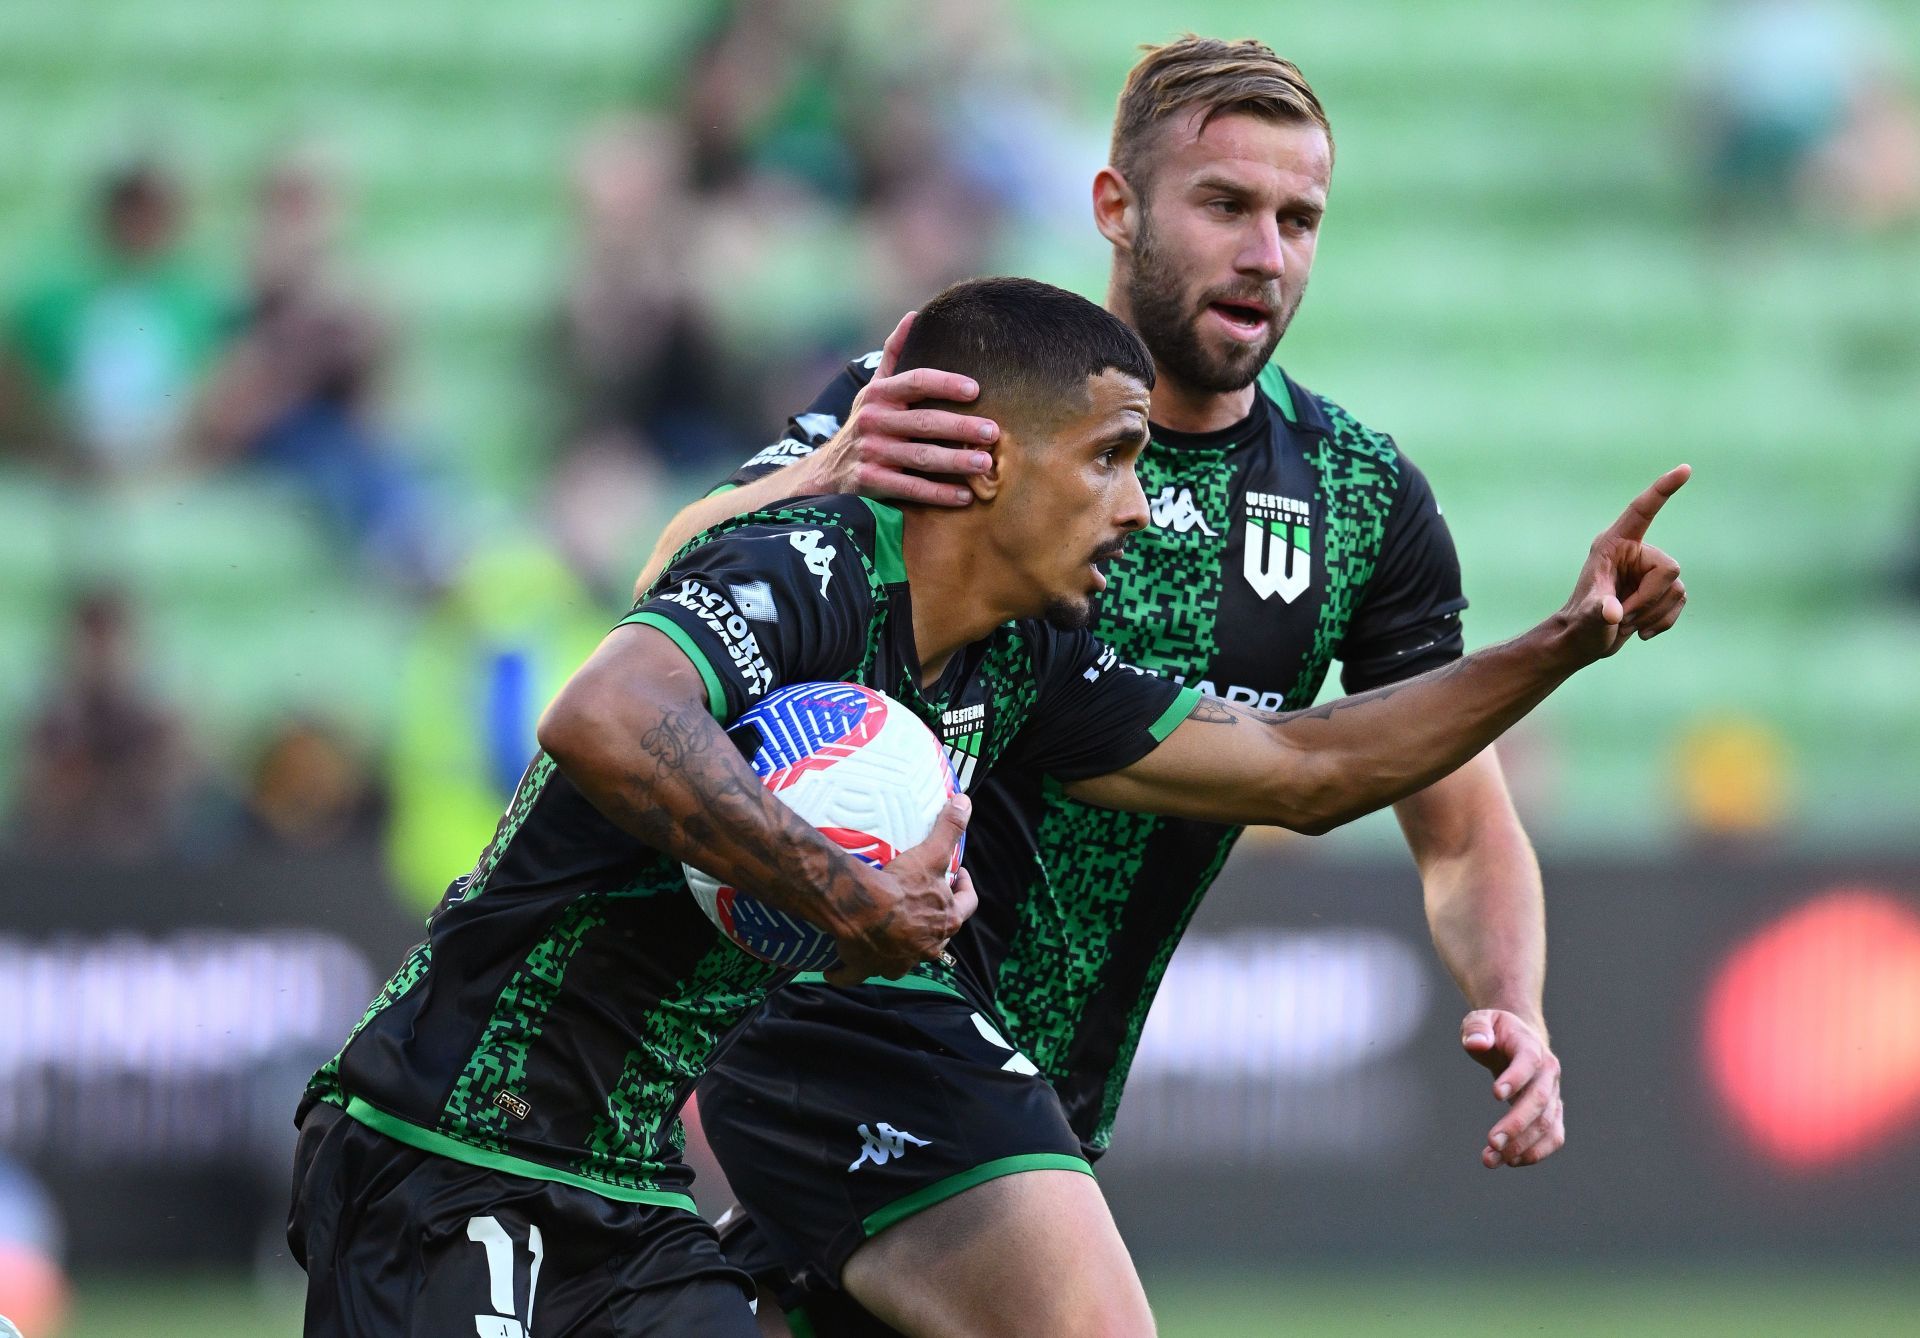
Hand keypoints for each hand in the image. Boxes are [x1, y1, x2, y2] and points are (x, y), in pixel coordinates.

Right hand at [793, 311, 997, 505]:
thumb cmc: (866, 424)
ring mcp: (871, 452)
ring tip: (986, 464)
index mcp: (880, 393)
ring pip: (921, 457)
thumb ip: (895, 354)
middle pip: (925, 422)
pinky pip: (910, 488)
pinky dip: (938, 494)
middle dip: (961, 427)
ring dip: (955, 461)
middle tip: (993, 432)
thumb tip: (914, 316)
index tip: (976, 389)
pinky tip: (965, 496)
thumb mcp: (874, 389)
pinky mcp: (870, 482)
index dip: (946, 383)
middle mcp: (874, 420)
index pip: (916, 381)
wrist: (827, 471)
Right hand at [825, 796, 977, 984]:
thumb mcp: (930, 854)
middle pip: (938, 935)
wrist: (863, 911)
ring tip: (887, 932)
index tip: (958, 877)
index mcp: (945, 921)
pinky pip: (855, 974)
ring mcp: (898, 963)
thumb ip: (949, 828)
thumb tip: (965, 802)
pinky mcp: (868, 968)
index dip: (965, 890)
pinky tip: (837, 968)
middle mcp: (926, 947)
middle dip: (934, 921)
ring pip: (903, 958)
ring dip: (899, 949)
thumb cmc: (900, 885)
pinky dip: (846, 972)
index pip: (966, 906)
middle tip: (924, 901)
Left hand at [1460, 1008, 1563, 1168]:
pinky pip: (1553, 1136)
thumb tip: (1477, 1042)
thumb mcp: (1481, 1021)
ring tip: (1491, 1158)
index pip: (1529, 1062)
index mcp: (1531, 1046)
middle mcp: (1548, 1073)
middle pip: (1540, 1100)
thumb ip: (1476, 1028)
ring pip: (1547, 1123)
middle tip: (1492, 1142)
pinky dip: (1536, 1152)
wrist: (1518, 1040)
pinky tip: (1510, 1162)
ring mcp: (1553, 1094)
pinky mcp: (1552, 1113)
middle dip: (1517, 1123)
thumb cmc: (1495, 1031)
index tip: (1495, 1094)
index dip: (1515, 1078)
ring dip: (1523, 1144)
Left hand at [1554, 464, 1689, 663]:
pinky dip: (1664, 621)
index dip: (1663, 490)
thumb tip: (1612, 613)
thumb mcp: (1586, 618)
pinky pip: (1681, 602)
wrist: (1585, 642)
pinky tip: (1641, 632)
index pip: (1642, 511)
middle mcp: (1635, 552)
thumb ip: (1598, 611)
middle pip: (1669, 569)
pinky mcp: (1662, 589)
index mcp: (1613, 544)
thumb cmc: (1580, 625)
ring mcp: (1650, 570)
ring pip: (1677, 589)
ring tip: (1626, 622)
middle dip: (1649, 599)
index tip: (1685, 469)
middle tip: (1623, 616)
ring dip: (1653, 613)